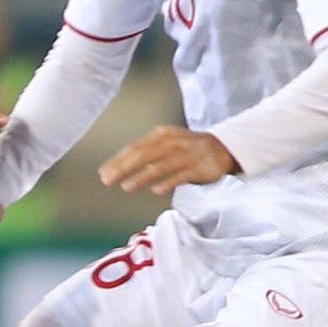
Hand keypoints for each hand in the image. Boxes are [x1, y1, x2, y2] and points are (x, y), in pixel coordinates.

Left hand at [99, 127, 238, 195]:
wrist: (224, 148)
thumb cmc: (187, 149)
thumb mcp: (166, 144)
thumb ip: (145, 154)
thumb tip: (117, 169)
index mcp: (161, 135)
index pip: (135, 147)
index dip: (118, 160)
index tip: (103, 173)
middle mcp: (173, 142)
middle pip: (144, 155)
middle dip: (124, 168)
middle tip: (108, 180)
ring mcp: (187, 154)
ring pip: (161, 165)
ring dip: (142, 176)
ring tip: (127, 187)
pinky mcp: (199, 167)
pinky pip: (181, 175)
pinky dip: (168, 182)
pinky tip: (156, 190)